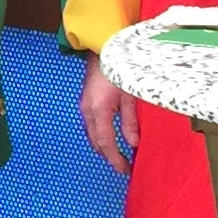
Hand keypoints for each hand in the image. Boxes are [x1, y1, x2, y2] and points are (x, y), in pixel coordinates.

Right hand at [80, 56, 137, 173]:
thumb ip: (130, 121)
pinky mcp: (85, 102)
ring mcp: (84, 107)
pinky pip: (91, 126)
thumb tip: (133, 143)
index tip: (125, 170)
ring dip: (104, 147)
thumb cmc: (119, 68)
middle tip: (123, 165)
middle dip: (109, 156)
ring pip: (92, 135)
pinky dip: (100, 136)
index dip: (115, 159)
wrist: (103, 47)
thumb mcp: (129, 96)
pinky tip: (110, 138)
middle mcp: (88, 111)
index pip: (106, 143)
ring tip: (118, 154)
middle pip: (97, 142)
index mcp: (99, 111)